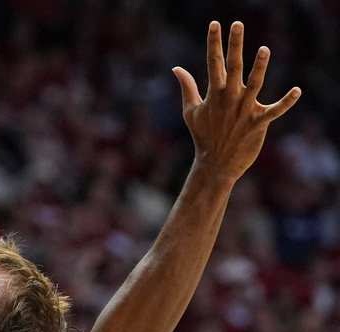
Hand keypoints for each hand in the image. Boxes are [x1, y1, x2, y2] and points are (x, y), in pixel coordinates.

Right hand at [173, 21, 300, 182]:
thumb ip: (187, 88)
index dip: (213, 43)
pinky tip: (297, 91)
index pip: (212, 63)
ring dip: (259, 67)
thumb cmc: (203, 137)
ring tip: (264, 49)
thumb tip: (176, 69)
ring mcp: (244, 110)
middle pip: (233, 67)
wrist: (215, 165)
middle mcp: (229, 98)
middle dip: (234, 45)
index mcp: (214, 94)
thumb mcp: (191, 111)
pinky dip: (286, 102)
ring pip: (254, 84)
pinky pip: (275, 111)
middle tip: (237, 24)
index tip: (215, 24)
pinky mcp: (258, 123)